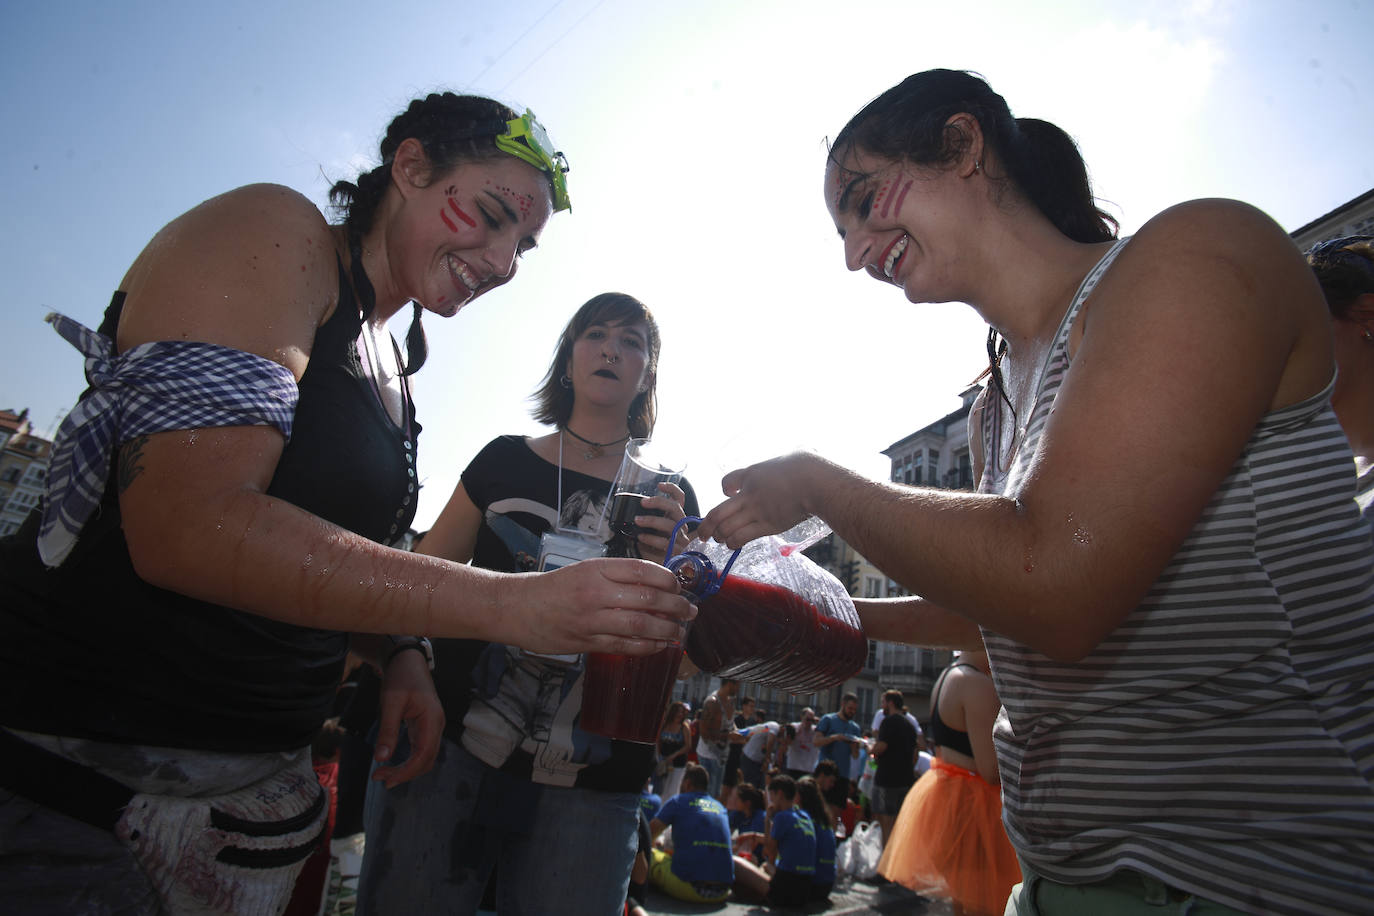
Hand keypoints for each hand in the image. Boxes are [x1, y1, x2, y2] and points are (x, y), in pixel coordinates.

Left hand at [372, 650, 445, 788]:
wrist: (407, 659)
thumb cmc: (400, 677)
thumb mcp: (390, 703)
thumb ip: (388, 731)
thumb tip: (381, 758)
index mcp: (432, 720)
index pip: (423, 755)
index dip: (406, 771)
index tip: (385, 778)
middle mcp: (436, 725)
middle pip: (426, 760)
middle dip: (405, 773)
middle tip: (379, 778)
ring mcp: (432, 726)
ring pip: (425, 757)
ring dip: (406, 769)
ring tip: (383, 773)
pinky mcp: (425, 726)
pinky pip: (421, 749)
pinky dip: (408, 760)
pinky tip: (392, 763)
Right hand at [510, 557, 694, 654]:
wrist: (517, 607)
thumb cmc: (554, 587)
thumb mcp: (584, 570)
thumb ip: (616, 576)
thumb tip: (655, 585)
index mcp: (596, 569)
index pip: (642, 570)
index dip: (667, 578)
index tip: (679, 585)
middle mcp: (596, 592)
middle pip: (647, 598)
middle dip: (675, 606)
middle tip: (690, 610)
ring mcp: (591, 619)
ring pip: (640, 625)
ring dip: (666, 629)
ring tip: (680, 630)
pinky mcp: (586, 642)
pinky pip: (624, 645)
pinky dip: (647, 646)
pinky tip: (660, 645)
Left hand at [631, 481, 691, 560]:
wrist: (663, 573)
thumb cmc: (655, 550)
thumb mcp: (650, 532)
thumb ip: (645, 522)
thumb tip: (628, 513)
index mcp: (676, 518)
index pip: (680, 499)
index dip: (672, 489)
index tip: (659, 485)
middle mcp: (681, 527)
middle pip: (676, 508)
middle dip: (659, 502)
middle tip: (643, 502)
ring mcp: (681, 540)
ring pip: (671, 525)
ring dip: (652, 520)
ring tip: (637, 520)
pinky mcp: (677, 553)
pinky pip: (665, 543)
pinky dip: (651, 539)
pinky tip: (641, 538)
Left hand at [695, 452, 823, 548]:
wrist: (814, 481)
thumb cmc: (805, 467)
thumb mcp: (784, 460)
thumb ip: (776, 470)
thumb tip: (785, 468)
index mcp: (751, 474)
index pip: (726, 482)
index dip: (724, 489)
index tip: (728, 494)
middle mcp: (748, 494)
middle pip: (717, 512)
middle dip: (706, 526)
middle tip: (702, 534)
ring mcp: (756, 511)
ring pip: (725, 528)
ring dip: (719, 536)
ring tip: (720, 539)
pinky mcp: (767, 526)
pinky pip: (741, 537)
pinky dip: (733, 543)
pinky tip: (733, 544)